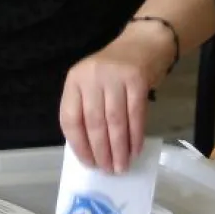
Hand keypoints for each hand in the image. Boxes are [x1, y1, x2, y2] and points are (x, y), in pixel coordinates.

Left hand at [60, 23, 171, 173]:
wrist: (144, 43)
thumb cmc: (115, 70)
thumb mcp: (93, 84)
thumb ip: (87, 109)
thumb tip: (91, 151)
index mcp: (75, 80)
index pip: (70, 119)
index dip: (79, 145)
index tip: (88, 164)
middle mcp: (91, 77)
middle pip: (93, 123)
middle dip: (101, 152)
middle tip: (108, 171)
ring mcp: (114, 77)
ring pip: (114, 122)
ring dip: (118, 149)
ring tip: (122, 167)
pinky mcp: (137, 79)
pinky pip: (135, 115)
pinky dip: (135, 136)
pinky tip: (135, 150)